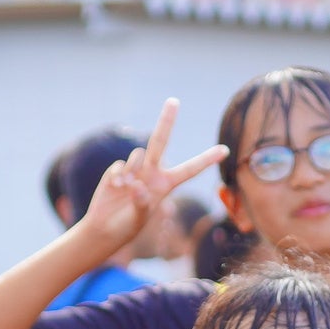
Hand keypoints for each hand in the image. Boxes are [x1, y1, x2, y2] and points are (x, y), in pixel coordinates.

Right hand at [86, 99, 224, 254]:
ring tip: (125, 188)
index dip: (207, 160)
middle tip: (173, 100)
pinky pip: (119, 165)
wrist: (104, 227)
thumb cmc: (127, 227)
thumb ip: (142, 203)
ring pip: (138, 154)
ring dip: (132, 169)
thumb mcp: (138, 219)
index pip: (190, 170)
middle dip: (166, 120)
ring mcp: (135, 170)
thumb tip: (137, 185)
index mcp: (166, 185)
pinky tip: (114, 188)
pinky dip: (116, 177)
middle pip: (160, 141)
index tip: (225, 150)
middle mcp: (152, 173)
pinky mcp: (118, 170)